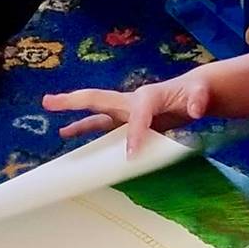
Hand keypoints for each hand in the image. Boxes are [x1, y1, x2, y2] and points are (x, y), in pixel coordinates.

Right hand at [43, 68, 214, 155]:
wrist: (194, 93)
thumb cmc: (196, 92)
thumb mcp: (200, 93)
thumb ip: (198, 99)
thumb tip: (196, 109)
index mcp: (146, 96)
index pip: (136, 114)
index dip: (134, 134)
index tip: (132, 156)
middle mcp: (130, 101)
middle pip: (97, 100)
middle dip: (73, 102)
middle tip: (48, 102)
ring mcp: (126, 112)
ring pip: (96, 117)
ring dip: (76, 122)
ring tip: (58, 131)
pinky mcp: (128, 122)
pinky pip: (104, 128)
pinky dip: (88, 132)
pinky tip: (72, 136)